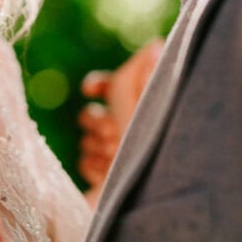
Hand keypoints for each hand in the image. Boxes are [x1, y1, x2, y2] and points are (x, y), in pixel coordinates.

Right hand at [78, 38, 163, 197]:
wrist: (156, 197)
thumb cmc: (155, 145)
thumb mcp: (150, 107)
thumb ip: (146, 76)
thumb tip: (155, 44)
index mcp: (137, 107)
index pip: (109, 86)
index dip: (97, 85)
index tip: (89, 89)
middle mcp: (124, 129)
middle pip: (90, 115)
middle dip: (96, 121)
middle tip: (112, 132)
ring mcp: (113, 154)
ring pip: (87, 140)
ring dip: (97, 147)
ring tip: (114, 155)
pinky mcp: (106, 179)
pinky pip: (84, 163)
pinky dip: (94, 167)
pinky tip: (107, 173)